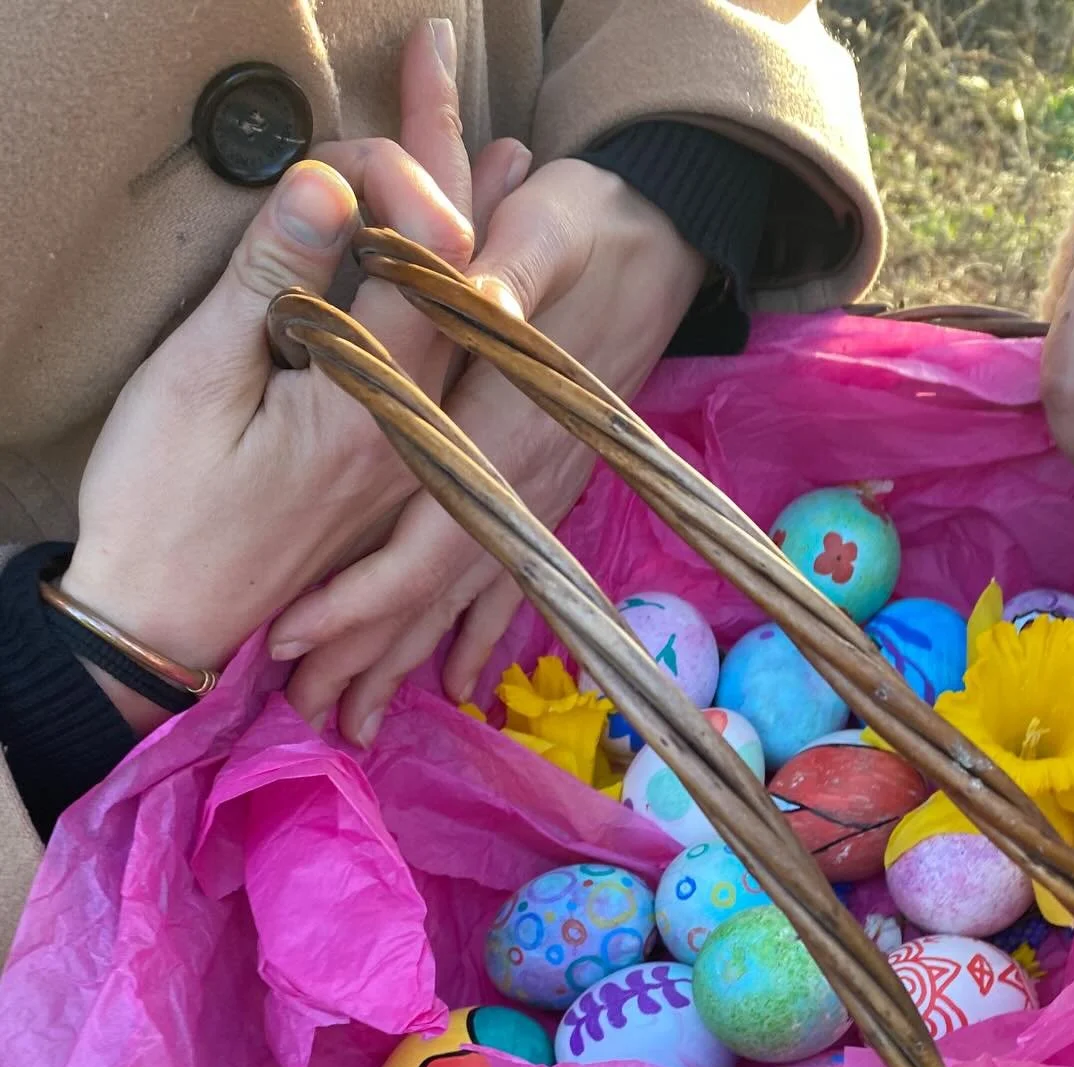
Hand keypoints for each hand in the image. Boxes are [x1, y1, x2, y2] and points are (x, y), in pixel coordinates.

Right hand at [60, 23, 522, 733]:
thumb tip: (327, 184)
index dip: (405, 184)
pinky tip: (464, 280)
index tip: (359, 143)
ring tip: (501, 167)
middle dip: (465, 190)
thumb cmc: (163, 507)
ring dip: (475, 249)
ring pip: (460, 335)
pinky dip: (454, 315)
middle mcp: (414, 437)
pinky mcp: (385, 476)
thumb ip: (270, 280)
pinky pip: (440, 379)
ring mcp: (406, 461)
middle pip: (459, 291)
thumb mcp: (200, 382)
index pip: (425, 265)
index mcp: (374, 408)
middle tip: (481, 113)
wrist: (160, 625)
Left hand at [272, 158, 707, 745]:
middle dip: (370, 655)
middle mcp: (522, 482)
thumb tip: (474, 298)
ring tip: (360, 722)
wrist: (669, 236)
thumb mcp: (548, 225)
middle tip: (310, 715)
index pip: (426, 536)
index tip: (291, 635)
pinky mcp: (549, 490)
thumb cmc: (593, 224)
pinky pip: (513, 582)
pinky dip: (479, 637)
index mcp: (502, 431)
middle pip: (434, 593)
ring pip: (465, 599)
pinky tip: (456, 685)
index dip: (360, 595)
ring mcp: (540, 494)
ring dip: (411, 661)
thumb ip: (509, 269)